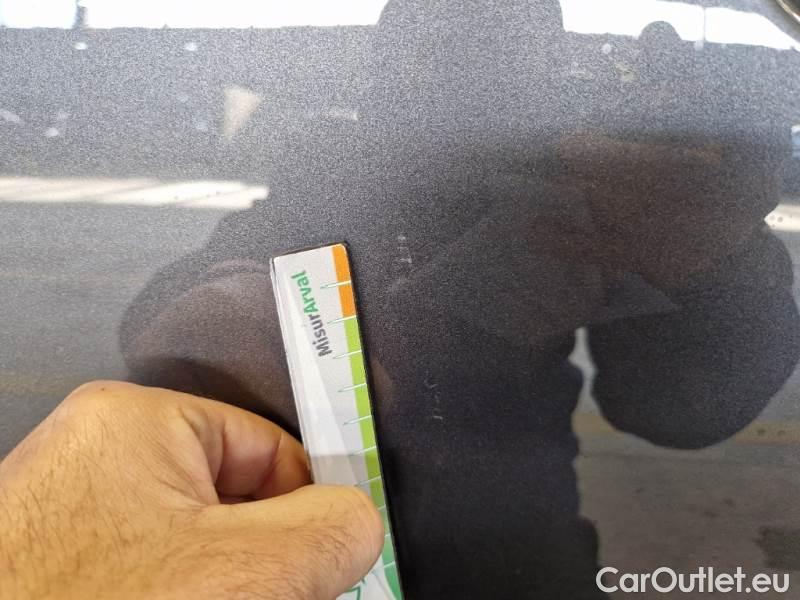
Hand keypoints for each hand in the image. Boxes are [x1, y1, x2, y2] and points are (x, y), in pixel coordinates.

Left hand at [0, 381, 383, 599]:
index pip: (271, 449)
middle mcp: (97, 462)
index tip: (332, 557)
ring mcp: (77, 522)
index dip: (311, 507)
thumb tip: (359, 521)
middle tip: (279, 596)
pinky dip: (190, 594)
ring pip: (199, 550)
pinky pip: (157, 574)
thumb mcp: (245, 573)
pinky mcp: (66, 570)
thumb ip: (330, 530)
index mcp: (136, 424)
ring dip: (234, 585)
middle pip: (237, 502)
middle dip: (269, 560)